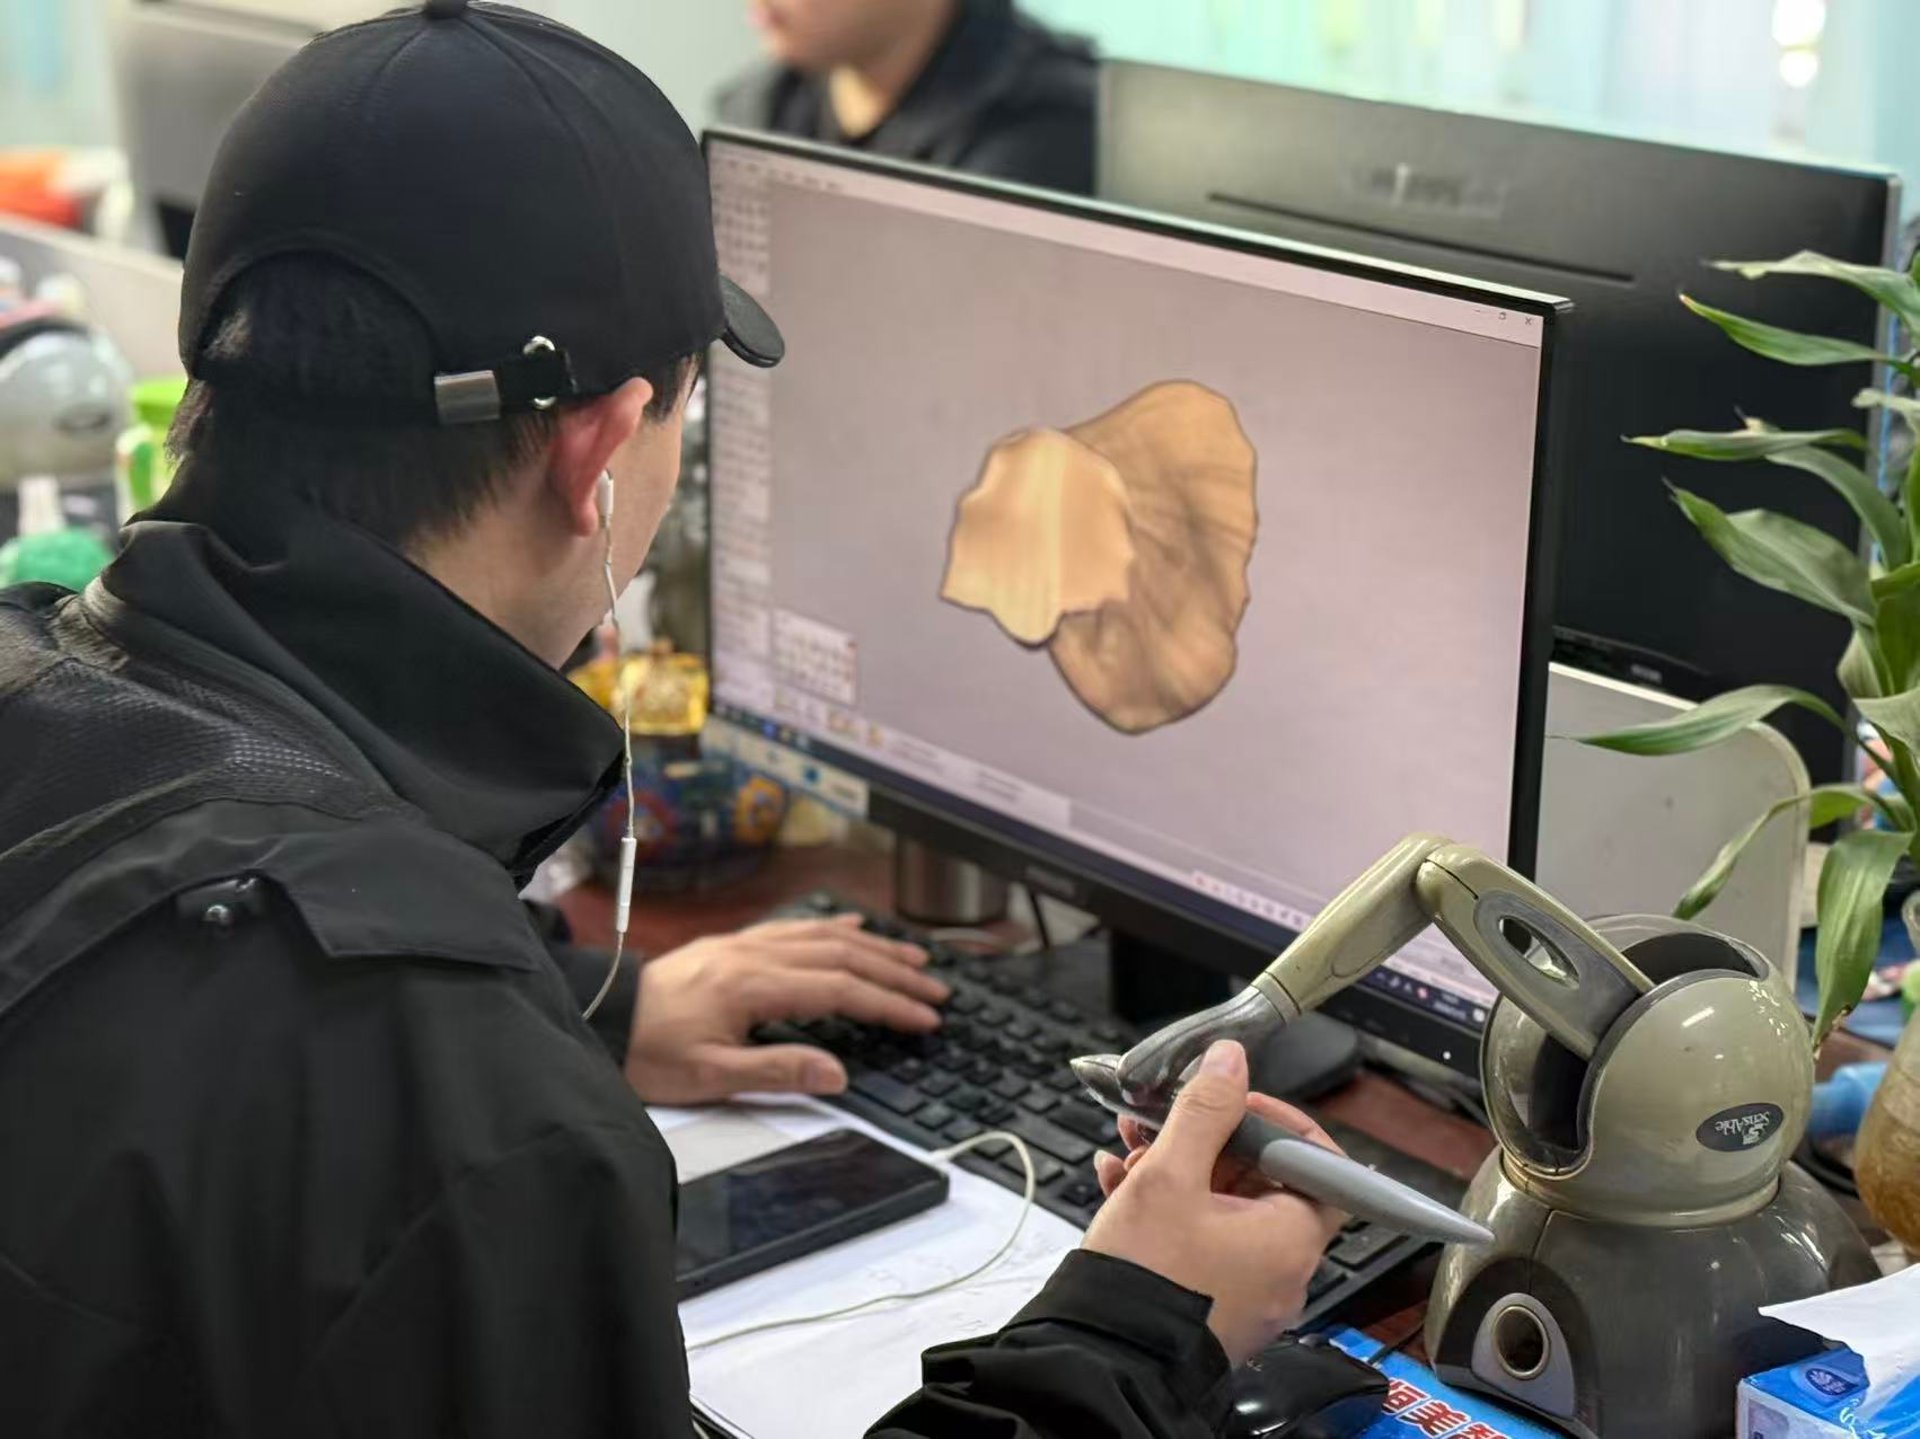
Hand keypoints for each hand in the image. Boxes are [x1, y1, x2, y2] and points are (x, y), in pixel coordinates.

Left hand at [623, 915, 946, 1103]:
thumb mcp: (709, 1077)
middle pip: (843, 956)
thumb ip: (777, 1072)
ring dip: (874, 946)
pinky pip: (795, 928)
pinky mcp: (733, 946)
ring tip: (914, 958)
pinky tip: (854, 930)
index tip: (925, 1018)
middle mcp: (754, 955)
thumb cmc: (647, 1052)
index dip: (889, 1004)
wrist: (600, 1018)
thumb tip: (837, 1075)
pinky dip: (833, 929)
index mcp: (753, 986)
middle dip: (895, 973)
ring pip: (824, 937)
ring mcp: (744, 945)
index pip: (841, 989)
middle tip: (936, 991)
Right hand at [1081, 1040, 1344, 1365]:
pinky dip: (1171, 1210)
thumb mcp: (1168, 1175)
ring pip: (1224, 1210)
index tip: (1233, 1102)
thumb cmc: (1143, 1279)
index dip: (1275, 1122)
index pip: (1317, 1164)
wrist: (1100, 1361)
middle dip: (1208, 1141)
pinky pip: (1203, 1243)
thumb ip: (1204, 1111)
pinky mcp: (1212, 1307)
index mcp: (1289, 1239)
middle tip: (1163, 1122)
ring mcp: (1248, 1293)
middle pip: (1263, 1183)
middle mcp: (1281, 1272)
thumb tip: (1230, 1061)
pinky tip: (1120, 1185)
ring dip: (1180, 1170)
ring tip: (1129, 1153)